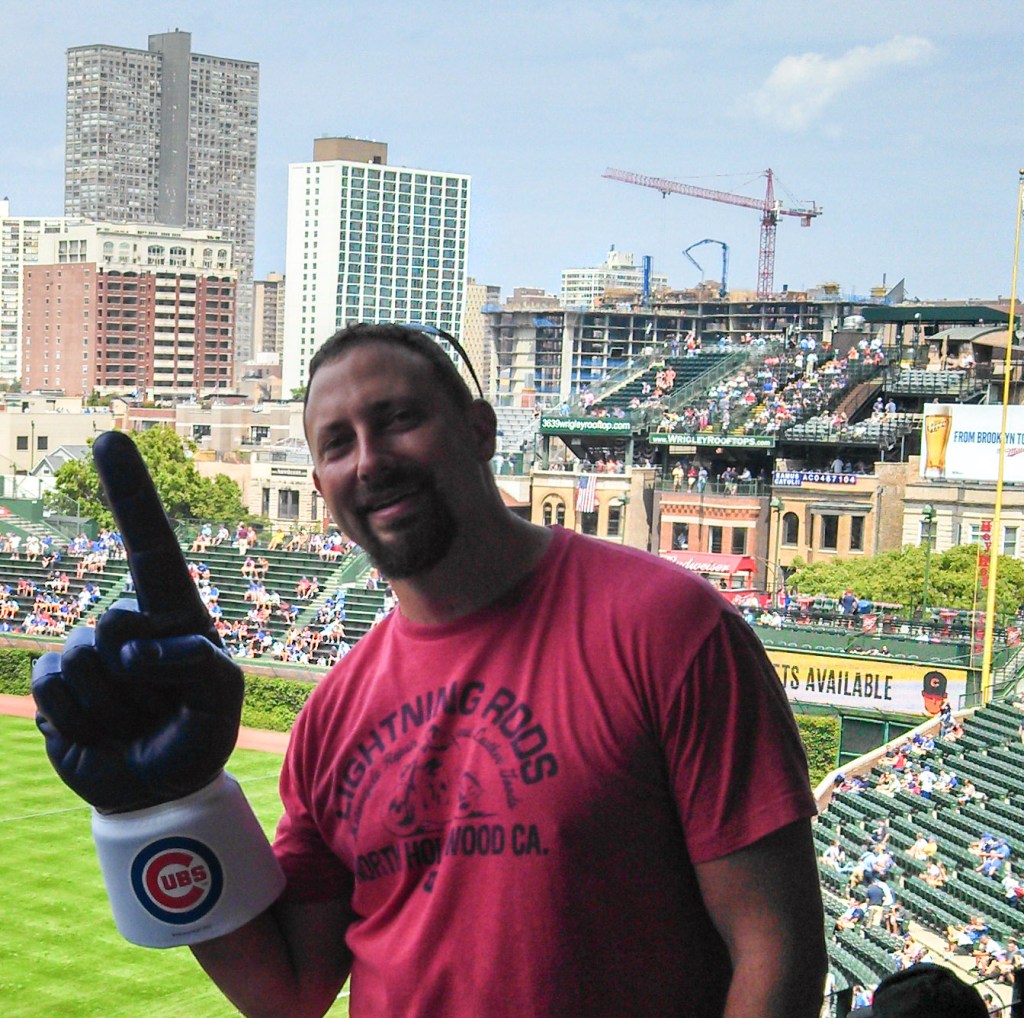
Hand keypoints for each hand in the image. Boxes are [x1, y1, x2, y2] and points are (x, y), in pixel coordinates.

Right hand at [32, 431, 242, 812]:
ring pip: (83, 662)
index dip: (130, 492)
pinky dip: (80, 720)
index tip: (111, 438)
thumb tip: (133, 650)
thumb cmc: (200, 730)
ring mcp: (87, 652)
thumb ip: (199, 664)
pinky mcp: (55, 686)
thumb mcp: (224, 697)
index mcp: (173, 613)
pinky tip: (100, 732)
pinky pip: (53, 687)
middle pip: (114, 625)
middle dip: (141, 680)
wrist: (159, 786)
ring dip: (115, 707)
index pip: (150, 544)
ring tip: (134, 723)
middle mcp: (127, 623)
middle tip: (158, 708)